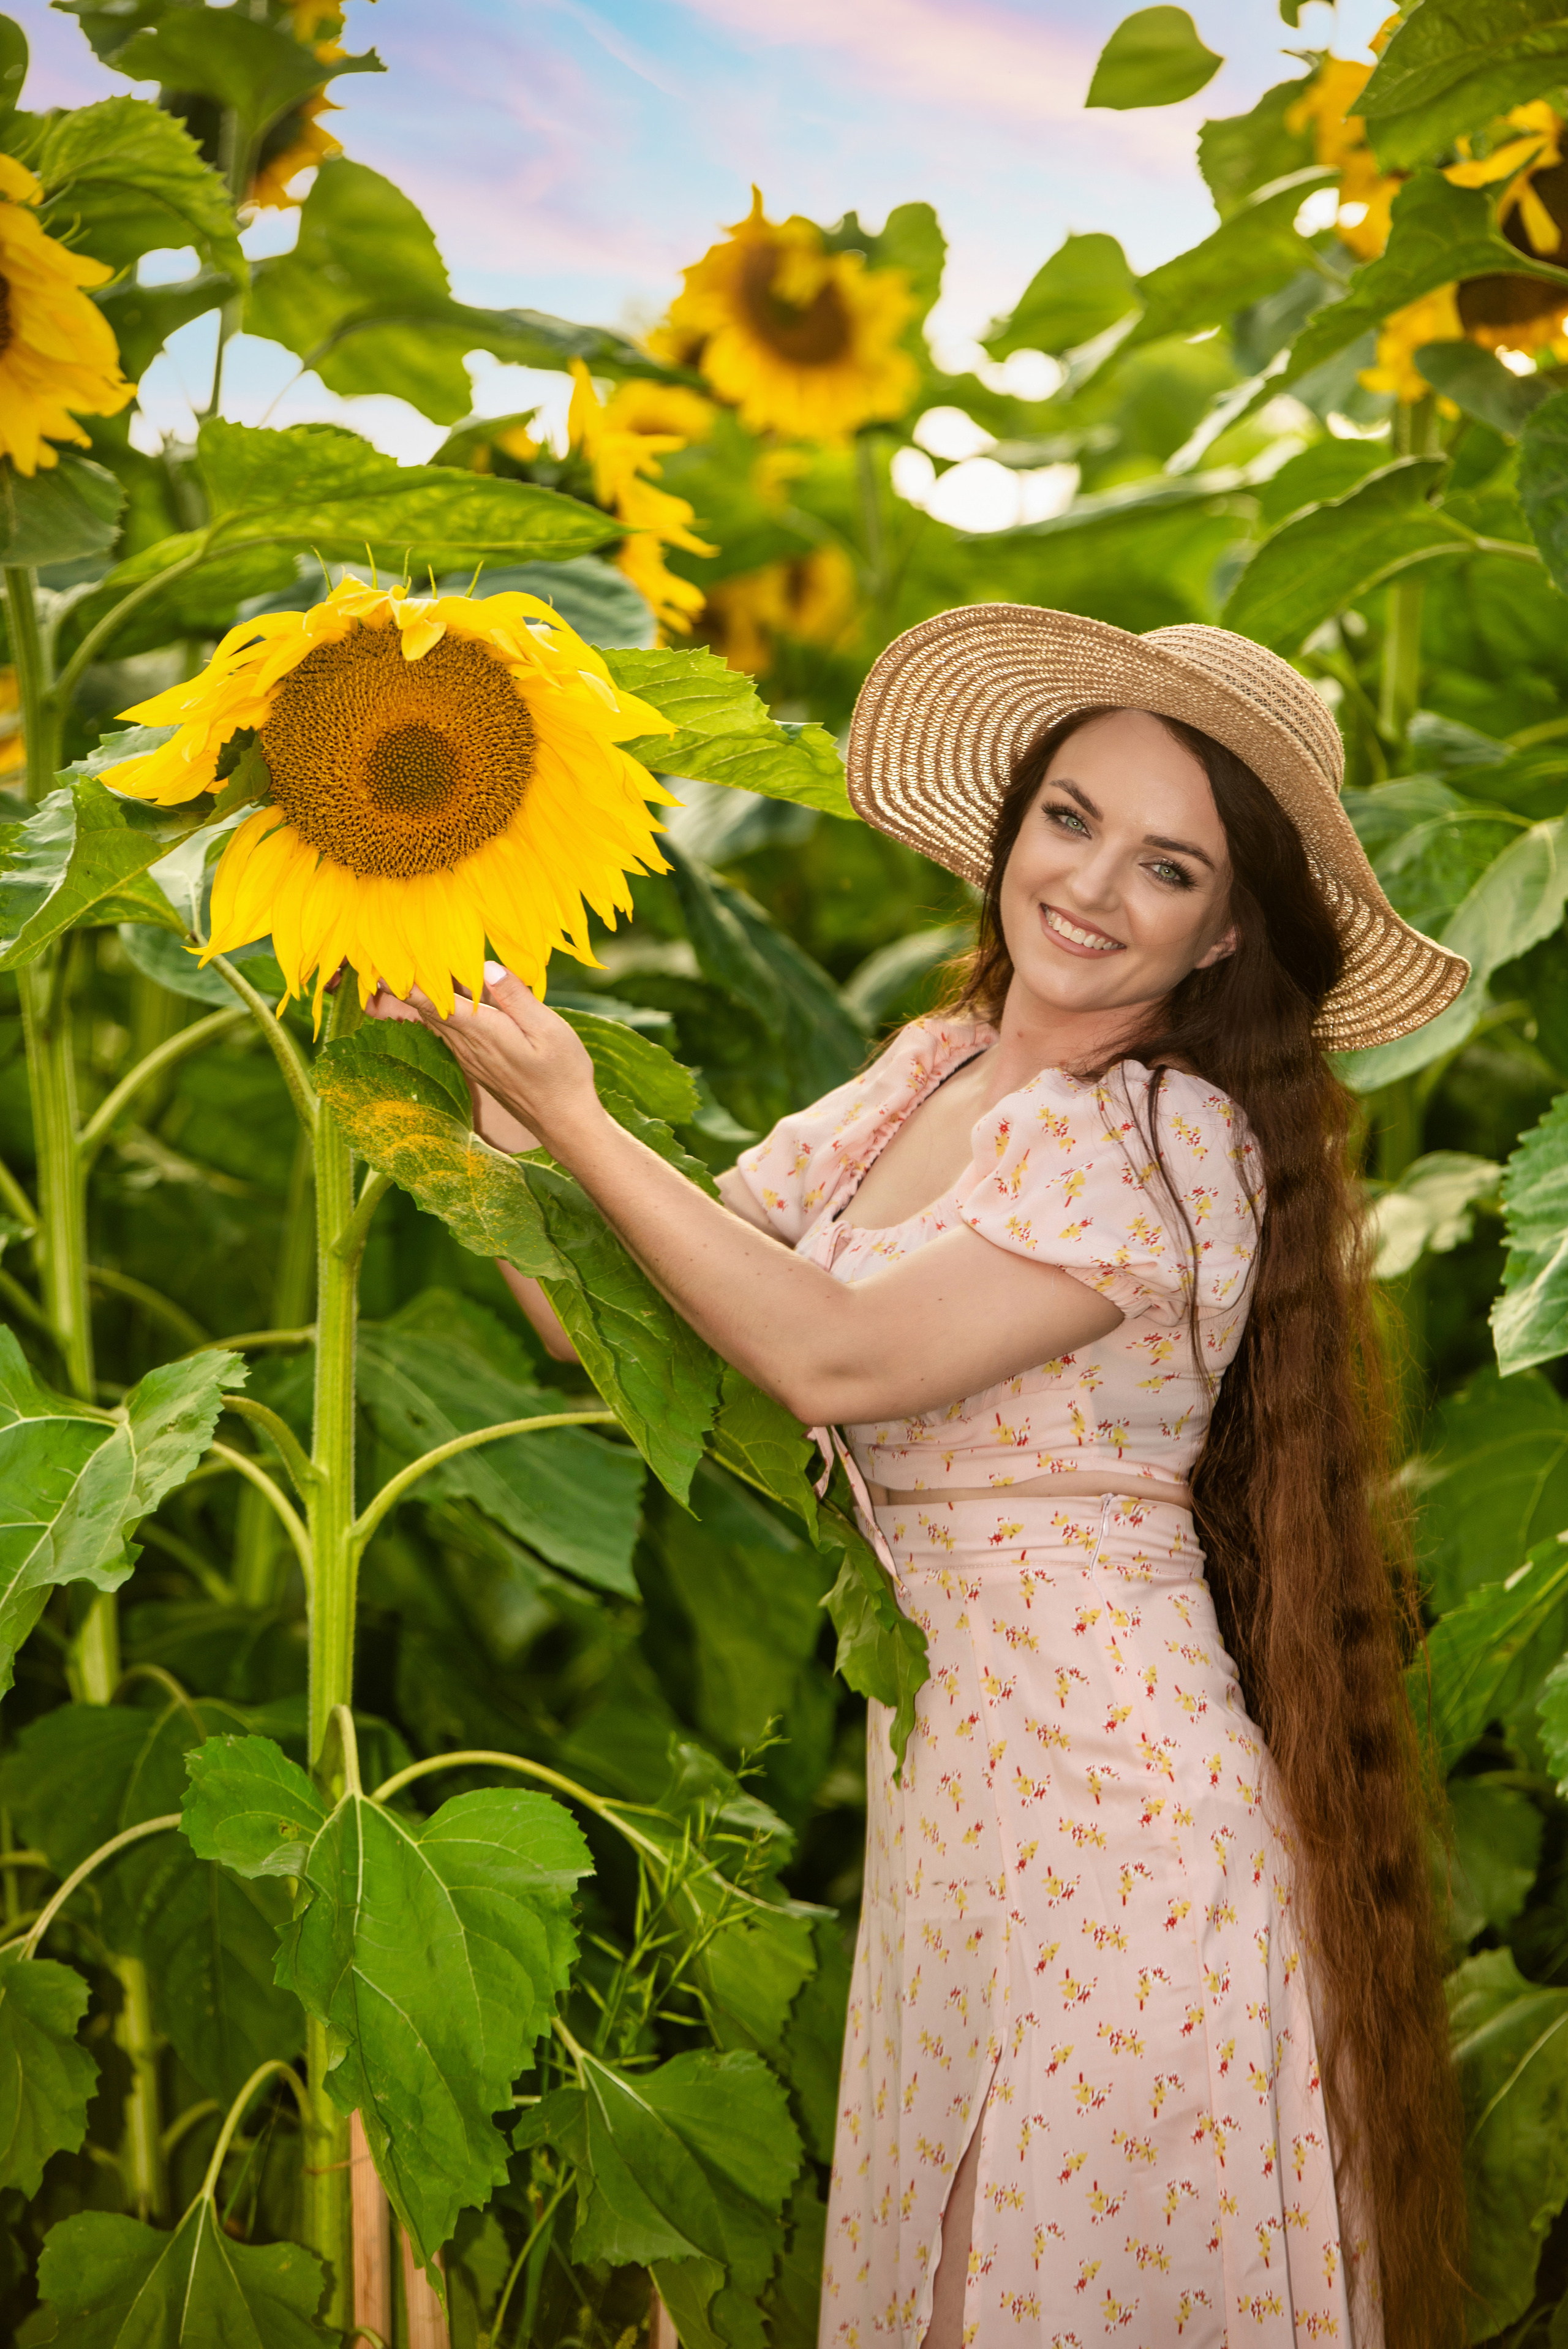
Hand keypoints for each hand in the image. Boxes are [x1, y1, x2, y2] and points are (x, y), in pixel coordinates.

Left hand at [390, 964, 602, 1155]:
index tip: (377, 967)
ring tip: (392, 972)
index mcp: (483, 1031)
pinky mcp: (475, 1062)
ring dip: (413, 998)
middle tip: (374, 960)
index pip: (435, 1002)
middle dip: (399, 986)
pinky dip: (433, 1011)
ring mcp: (469, 1056)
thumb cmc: (562, 1074)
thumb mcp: (549, 1029)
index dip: (404, 984)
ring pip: (433, 1020)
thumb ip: (516, 997)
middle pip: (426, 1009)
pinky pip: (446, 1030)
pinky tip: (432, 998)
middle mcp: (468, 1044)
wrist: (563, 1120)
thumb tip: (487, 966)